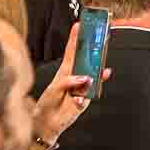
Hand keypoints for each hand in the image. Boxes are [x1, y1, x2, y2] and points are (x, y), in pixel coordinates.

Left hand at [36, 22, 106, 142]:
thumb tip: (85, 78)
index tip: (80, 24)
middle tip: (101, 34)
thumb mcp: (54, 89)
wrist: (47, 124)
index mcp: (65, 71)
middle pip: (87, 59)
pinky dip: (92, 88)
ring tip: (101, 62)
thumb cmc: (47, 104)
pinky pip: (92, 90)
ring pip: (93, 73)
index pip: (72, 51)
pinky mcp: (87, 98)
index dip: (76, 38)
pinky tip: (91, 86)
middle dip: (94, 46)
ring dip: (98, 67)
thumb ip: (68, 81)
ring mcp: (83, 87)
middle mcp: (75, 76)